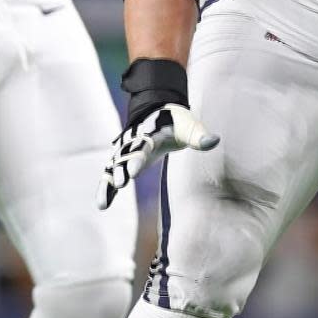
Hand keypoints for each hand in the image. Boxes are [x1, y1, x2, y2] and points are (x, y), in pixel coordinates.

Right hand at [97, 101, 217, 209]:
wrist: (159, 112)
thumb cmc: (177, 121)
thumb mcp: (190, 126)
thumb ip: (200, 136)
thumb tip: (215, 140)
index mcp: (148, 133)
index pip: (140, 146)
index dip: (136, 159)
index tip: (132, 173)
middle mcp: (133, 142)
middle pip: (124, 157)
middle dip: (121, 170)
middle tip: (120, 184)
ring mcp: (126, 152)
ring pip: (113, 168)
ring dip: (107, 185)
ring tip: (102, 204)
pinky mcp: (124, 161)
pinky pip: (112, 175)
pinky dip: (107, 189)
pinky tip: (102, 205)